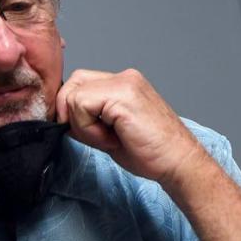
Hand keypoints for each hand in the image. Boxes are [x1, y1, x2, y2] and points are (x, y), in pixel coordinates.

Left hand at [56, 68, 208, 187]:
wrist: (179, 163)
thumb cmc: (152, 153)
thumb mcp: (112, 130)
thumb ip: (91, 117)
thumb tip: (62, 118)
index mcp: (124, 83)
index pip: (80, 84)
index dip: (74, 110)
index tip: (92, 135)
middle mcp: (124, 77)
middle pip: (73, 84)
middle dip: (72, 115)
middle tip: (97, 137)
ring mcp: (124, 83)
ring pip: (73, 95)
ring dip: (83, 125)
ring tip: (109, 139)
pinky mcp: (122, 95)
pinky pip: (81, 105)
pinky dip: (88, 129)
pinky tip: (112, 140)